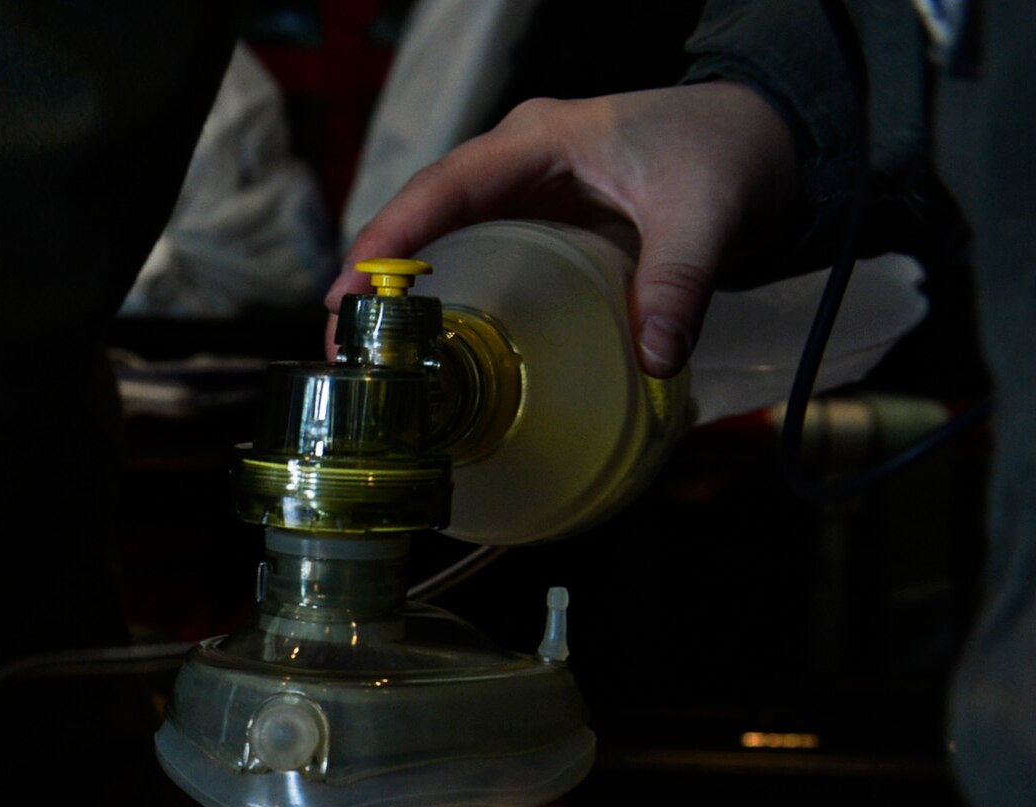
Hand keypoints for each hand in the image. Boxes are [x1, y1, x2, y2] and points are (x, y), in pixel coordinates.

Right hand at [334, 82, 801, 376]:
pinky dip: (442, 307)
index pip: (445, 187)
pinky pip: (472, 265)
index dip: (391, 238)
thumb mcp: (709, 214)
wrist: (769, 144)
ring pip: (440, 245)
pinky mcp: (536, 231)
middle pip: (423, 219)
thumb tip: (655, 357)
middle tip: (339, 349)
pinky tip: (424, 356)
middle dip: (373, 280)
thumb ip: (680, 282)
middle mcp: (516, 166)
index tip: (348, 292)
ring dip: (398, 299)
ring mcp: (522, 198)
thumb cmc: (731, 154)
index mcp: (540, 142)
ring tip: (363, 362)